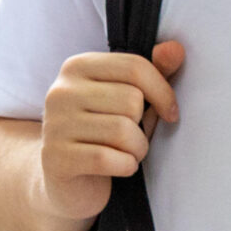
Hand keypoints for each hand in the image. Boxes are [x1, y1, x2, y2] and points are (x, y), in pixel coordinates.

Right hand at [37, 42, 182, 225]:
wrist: (66, 180)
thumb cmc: (103, 134)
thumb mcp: (127, 99)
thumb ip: (152, 73)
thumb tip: (176, 49)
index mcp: (77, 67)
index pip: (134, 67)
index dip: (162, 91)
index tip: (170, 112)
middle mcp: (61, 91)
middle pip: (130, 100)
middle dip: (144, 126)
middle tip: (135, 139)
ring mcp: (54, 124)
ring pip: (122, 130)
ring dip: (138, 149)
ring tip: (129, 154)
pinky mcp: (55, 158)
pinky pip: (107, 158)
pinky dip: (125, 166)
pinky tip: (121, 167)